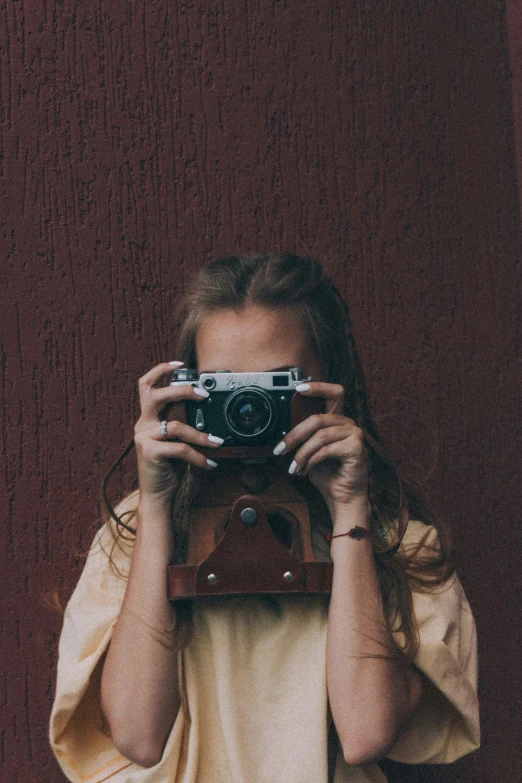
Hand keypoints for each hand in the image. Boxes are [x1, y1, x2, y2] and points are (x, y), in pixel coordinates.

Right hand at [134, 362, 221, 502]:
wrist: (157, 495)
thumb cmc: (169, 466)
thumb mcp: (176, 440)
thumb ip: (182, 422)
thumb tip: (204, 408)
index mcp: (148, 417)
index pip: (146, 385)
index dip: (160, 370)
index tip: (180, 365)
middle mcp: (142, 424)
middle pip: (157, 395)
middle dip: (182, 390)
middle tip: (204, 395)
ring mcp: (144, 438)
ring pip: (176, 426)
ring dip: (201, 435)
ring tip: (217, 442)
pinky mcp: (149, 453)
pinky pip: (180, 449)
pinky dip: (198, 456)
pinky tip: (209, 463)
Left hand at [273, 382, 368, 515]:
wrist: (341, 498)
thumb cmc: (327, 475)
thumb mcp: (310, 451)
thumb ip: (305, 436)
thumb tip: (285, 428)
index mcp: (338, 421)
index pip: (334, 393)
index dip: (318, 387)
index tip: (298, 388)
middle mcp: (348, 424)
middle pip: (317, 418)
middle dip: (294, 434)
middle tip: (280, 449)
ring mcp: (355, 434)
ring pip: (319, 436)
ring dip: (301, 453)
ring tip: (294, 468)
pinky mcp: (357, 447)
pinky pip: (326, 449)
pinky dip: (311, 461)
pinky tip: (305, 471)